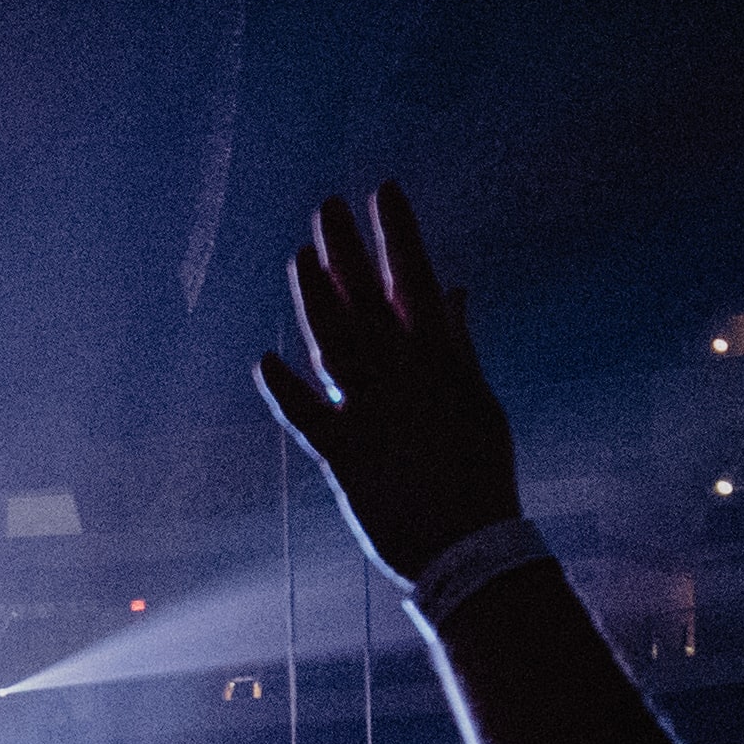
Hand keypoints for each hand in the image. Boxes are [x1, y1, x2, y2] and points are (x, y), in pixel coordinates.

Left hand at [254, 184, 523, 584]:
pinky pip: (308, 419)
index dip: (399, 235)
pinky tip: (263, 360)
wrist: (472, 552)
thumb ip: (458, 343)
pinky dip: (286, 392)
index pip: (416, 282)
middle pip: (368, 305)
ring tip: (300, 258)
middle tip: (326, 206)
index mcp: (440, 363)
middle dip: (348, 252)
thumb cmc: (480, 476)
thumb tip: (454, 290)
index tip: (384, 190)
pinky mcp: (345, 457)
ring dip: (316, 302)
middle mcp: (404, 380)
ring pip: (337, 346)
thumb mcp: (480, 401)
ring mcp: (372, 415)